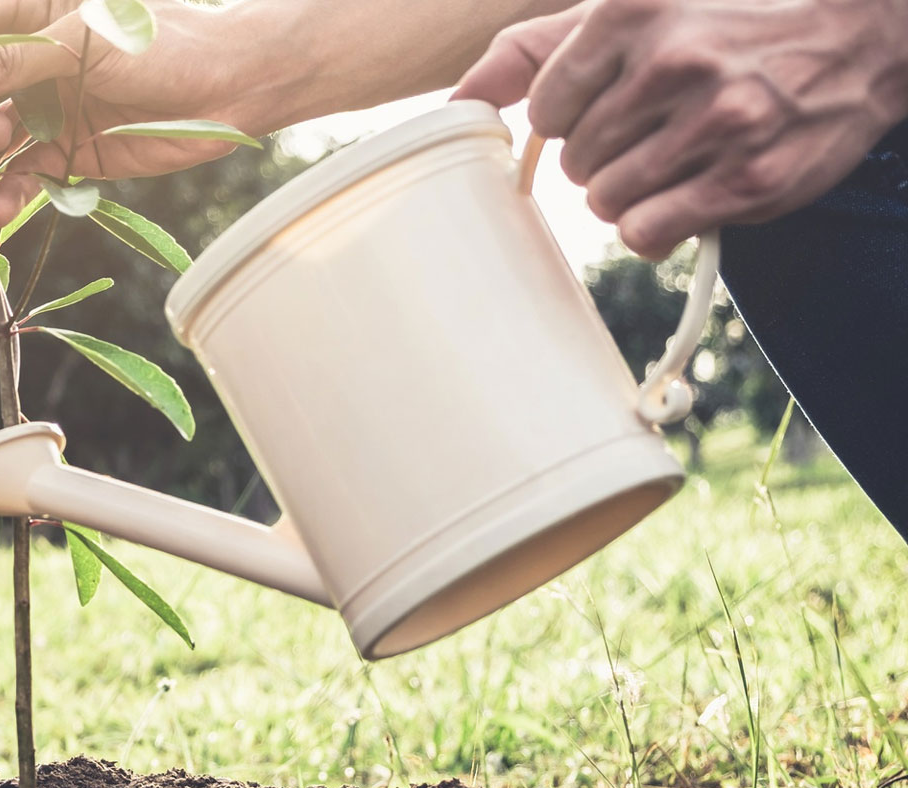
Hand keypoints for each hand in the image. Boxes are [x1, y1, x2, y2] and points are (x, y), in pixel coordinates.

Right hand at [0, 0, 275, 224]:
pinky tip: (0, 209)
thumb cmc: (164, 45)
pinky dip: (6, 194)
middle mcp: (31, 61)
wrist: (230, 91)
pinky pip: (20, 176)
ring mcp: (45, 109)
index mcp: (32, 12)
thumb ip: (13, 59)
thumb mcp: (82, 45)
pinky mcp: (66, 153)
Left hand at [456, 0, 907, 257]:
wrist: (862, 34)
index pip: (544, 107)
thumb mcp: (632, 12)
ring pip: (603, 201)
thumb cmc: (727, 24)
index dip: (569, 118)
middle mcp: (674, 62)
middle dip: (604, 155)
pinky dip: (656, 226)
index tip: (609, 104)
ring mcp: (716, 122)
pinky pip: (644, 234)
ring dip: (630, 192)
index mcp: (631, 12)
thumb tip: (457, 101)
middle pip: (574, 160)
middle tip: (658, 128)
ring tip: (679, 156)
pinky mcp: (748, 179)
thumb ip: (535, 51)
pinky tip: (690, 193)